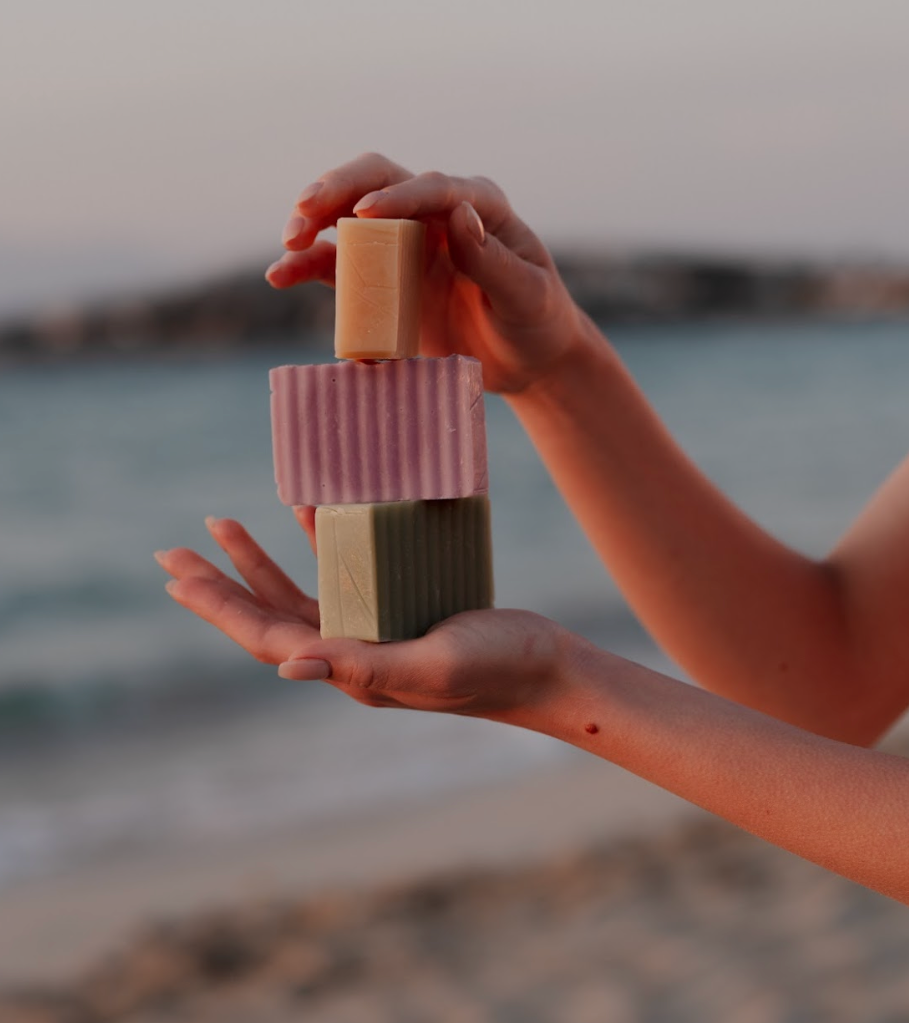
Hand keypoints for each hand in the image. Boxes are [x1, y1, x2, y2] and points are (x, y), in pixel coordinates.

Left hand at [155, 516, 569, 719]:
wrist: (548, 668)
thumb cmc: (496, 667)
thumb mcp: (430, 664)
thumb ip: (362, 665)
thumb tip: (287, 666)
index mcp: (350, 672)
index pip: (266, 638)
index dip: (219, 608)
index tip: (177, 578)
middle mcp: (350, 654)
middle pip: (266, 615)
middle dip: (219, 584)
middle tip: (172, 552)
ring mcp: (373, 632)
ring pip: (297, 593)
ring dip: (258, 561)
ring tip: (223, 525)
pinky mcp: (398, 611)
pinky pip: (344, 574)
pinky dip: (320, 543)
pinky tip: (306, 510)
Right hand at [265, 152, 586, 394]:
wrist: (524, 359)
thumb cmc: (534, 321)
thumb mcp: (527, 296)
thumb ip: (493, 260)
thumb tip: (459, 215)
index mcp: (478, 205)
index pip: (433, 187)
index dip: (397, 195)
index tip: (365, 213)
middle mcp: (434, 212)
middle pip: (377, 179)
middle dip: (337, 188)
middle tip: (306, 210)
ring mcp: (403, 241)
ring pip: (347, 214)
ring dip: (313, 220)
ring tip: (290, 243)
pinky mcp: (380, 276)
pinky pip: (336, 264)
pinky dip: (306, 267)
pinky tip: (280, 275)